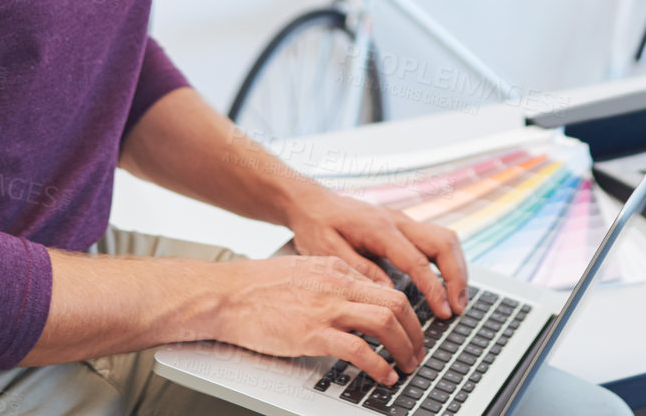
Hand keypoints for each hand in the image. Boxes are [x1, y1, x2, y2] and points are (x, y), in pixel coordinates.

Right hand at [208, 255, 423, 386]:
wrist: (227, 294)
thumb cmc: (258, 286)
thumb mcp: (304, 270)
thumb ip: (332, 281)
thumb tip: (356, 298)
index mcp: (337, 269)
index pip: (388, 287)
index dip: (408, 313)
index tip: (412, 331)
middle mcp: (338, 285)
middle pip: (397, 303)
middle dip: (416, 332)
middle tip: (418, 352)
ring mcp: (326, 309)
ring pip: (385, 322)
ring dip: (404, 348)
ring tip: (407, 367)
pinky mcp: (312, 333)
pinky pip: (359, 350)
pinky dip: (378, 365)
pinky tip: (383, 376)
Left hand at [285, 186, 467, 320]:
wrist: (312, 202)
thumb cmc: (316, 226)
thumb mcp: (328, 253)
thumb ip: (360, 271)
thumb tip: (389, 292)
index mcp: (380, 228)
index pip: (418, 260)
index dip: (434, 289)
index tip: (444, 312)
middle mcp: (397, 220)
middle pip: (443, 243)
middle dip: (457, 276)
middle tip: (459, 307)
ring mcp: (403, 220)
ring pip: (445, 238)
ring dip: (457, 268)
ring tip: (458, 299)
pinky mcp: (403, 225)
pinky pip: (436, 239)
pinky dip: (447, 261)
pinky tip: (447, 281)